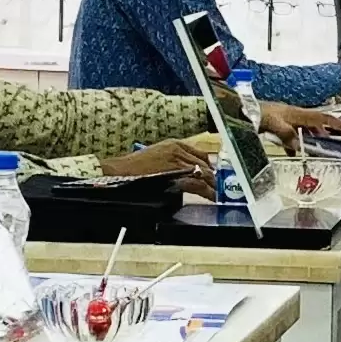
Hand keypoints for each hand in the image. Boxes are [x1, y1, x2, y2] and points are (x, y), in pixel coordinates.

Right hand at [101, 136, 219, 196]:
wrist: (119, 172)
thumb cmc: (134, 169)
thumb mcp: (156, 158)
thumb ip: (173, 164)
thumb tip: (187, 176)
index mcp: (173, 144)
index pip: (200, 154)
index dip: (209, 167)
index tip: (214, 177)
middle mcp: (178, 149)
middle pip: (204, 164)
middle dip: (213, 178)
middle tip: (220, 189)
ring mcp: (177, 160)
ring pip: (204, 173)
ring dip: (212, 186)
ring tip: (217, 195)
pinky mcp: (175, 172)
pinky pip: (198, 182)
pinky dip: (207, 191)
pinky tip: (211, 197)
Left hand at [262, 100, 340, 148]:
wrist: (241, 109)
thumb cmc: (258, 112)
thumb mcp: (274, 125)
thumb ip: (287, 135)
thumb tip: (298, 147)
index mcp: (299, 113)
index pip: (324, 119)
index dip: (340, 125)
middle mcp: (296, 115)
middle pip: (318, 124)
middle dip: (328, 133)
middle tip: (336, 143)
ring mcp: (287, 120)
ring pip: (305, 130)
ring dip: (312, 139)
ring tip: (317, 149)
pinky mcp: (279, 125)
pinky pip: (292, 135)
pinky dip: (295, 144)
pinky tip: (293, 152)